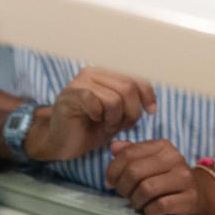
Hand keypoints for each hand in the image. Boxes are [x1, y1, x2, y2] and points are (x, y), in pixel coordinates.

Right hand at [26, 68, 156, 162]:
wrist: (62, 142)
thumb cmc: (91, 128)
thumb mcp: (119, 115)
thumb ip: (132, 103)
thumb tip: (151, 104)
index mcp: (107, 73)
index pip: (136, 76)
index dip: (148, 94)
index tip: (151, 111)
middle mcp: (94, 72)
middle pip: (128, 87)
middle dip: (132, 112)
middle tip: (122, 125)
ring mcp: (80, 82)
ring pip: (114, 98)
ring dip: (115, 119)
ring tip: (106, 125)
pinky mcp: (70, 95)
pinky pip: (95, 101)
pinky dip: (99, 115)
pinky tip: (94, 120)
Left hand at [105, 139, 214, 214]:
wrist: (200, 194)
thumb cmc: (168, 177)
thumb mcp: (150, 161)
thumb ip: (131, 152)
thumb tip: (114, 147)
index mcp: (162, 146)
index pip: (128, 153)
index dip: (113, 170)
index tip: (111, 181)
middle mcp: (175, 158)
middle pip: (135, 172)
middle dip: (123, 187)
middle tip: (124, 194)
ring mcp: (184, 178)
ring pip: (146, 189)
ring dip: (135, 200)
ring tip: (137, 202)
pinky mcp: (189, 198)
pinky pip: (160, 205)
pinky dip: (149, 210)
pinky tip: (150, 209)